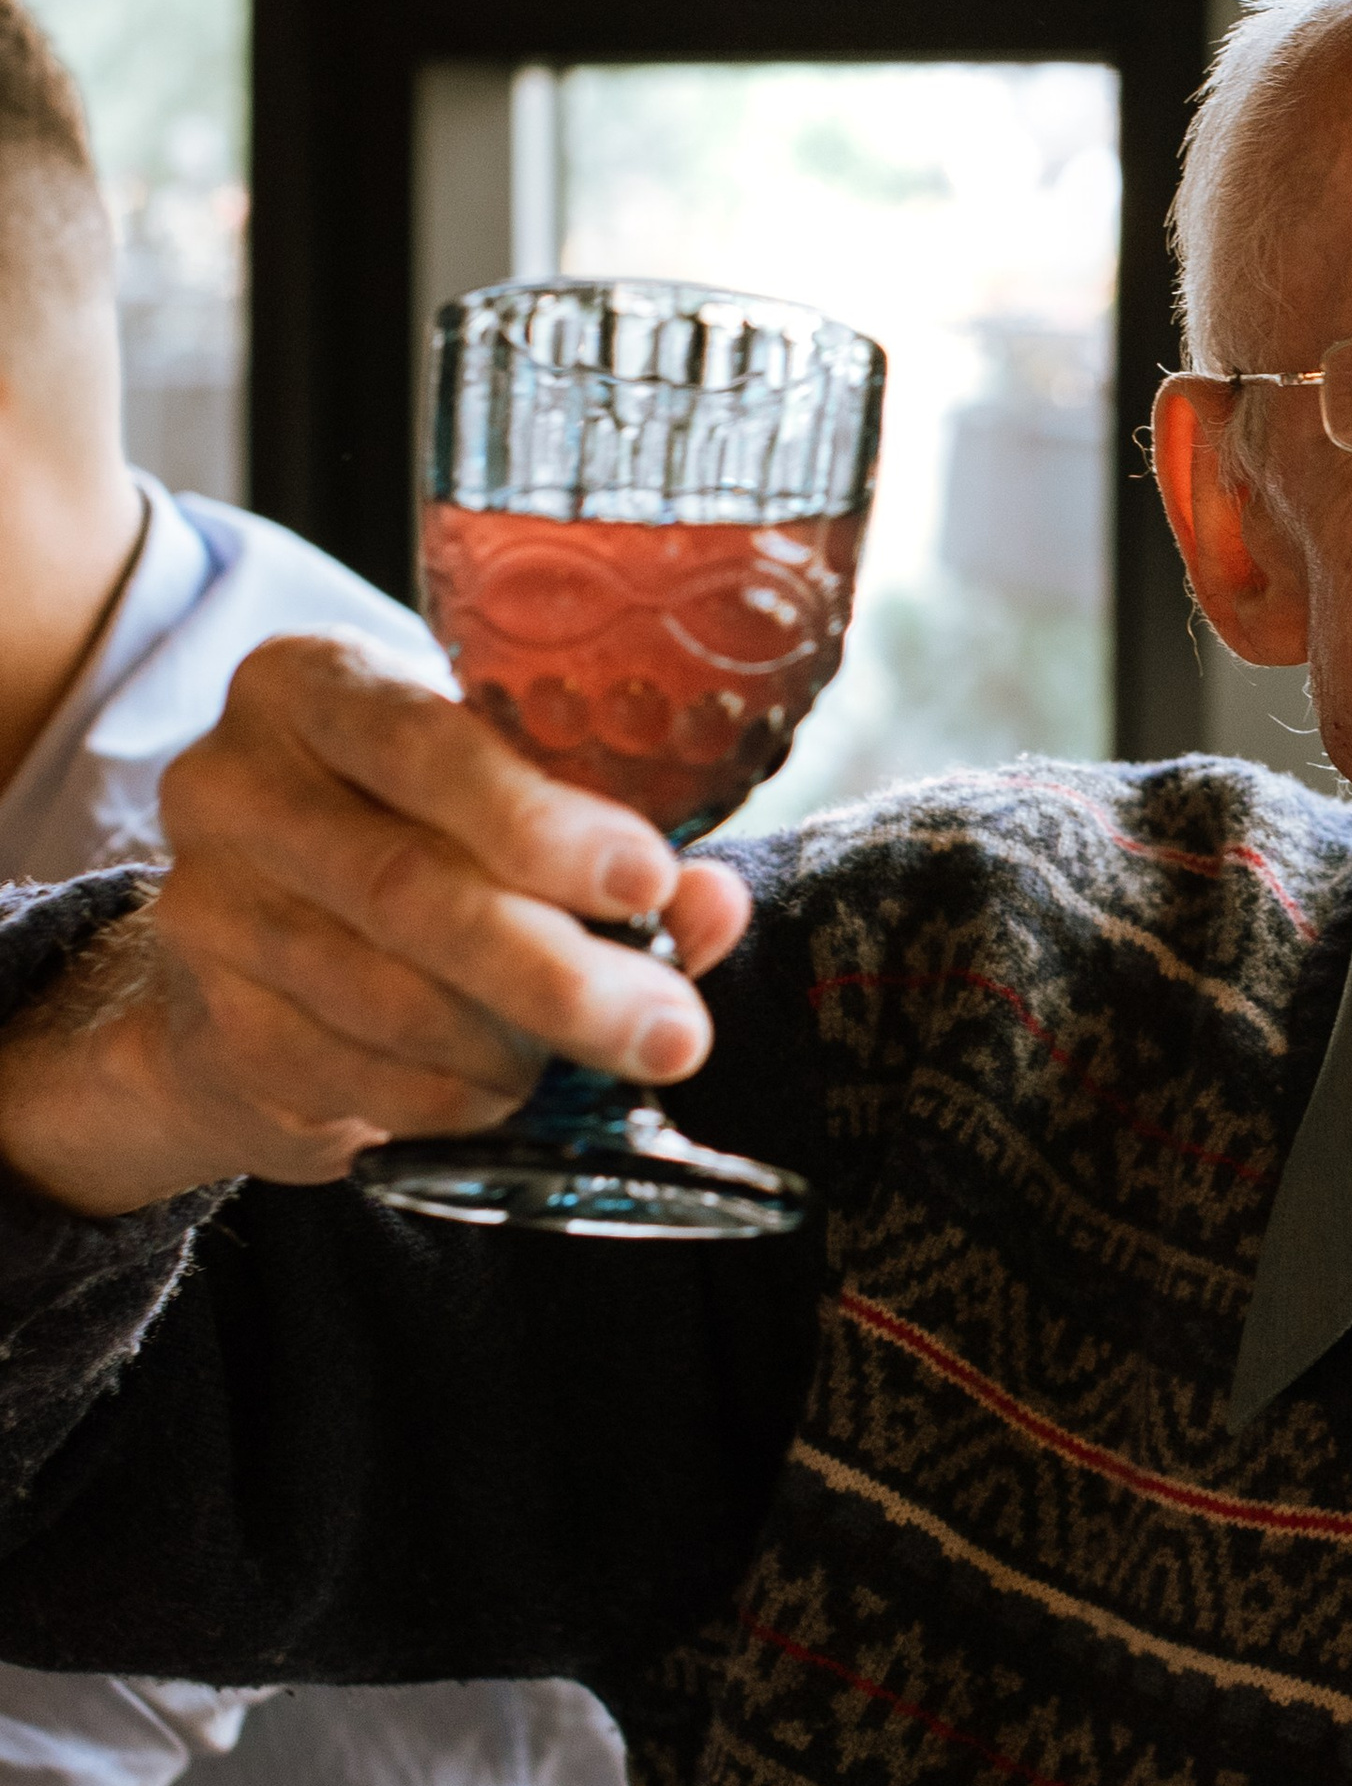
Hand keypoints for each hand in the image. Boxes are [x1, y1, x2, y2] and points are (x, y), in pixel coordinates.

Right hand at [0, 634, 748, 1216]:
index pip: (423, 742)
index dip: (541, 822)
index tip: (650, 880)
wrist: (254, 956)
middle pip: (406, 887)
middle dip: (560, 973)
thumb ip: (612, 854)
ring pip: (383, 998)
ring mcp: (204, 909)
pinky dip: (453, 1099)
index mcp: (311, 686)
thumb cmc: (412, 847)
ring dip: (513, 1047)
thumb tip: (713, 906)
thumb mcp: (503, 814)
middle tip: (671, 1032)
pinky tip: (503, 1089)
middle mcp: (233, 784)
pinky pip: (352, 1079)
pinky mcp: (208, 1024)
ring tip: (592, 1054)